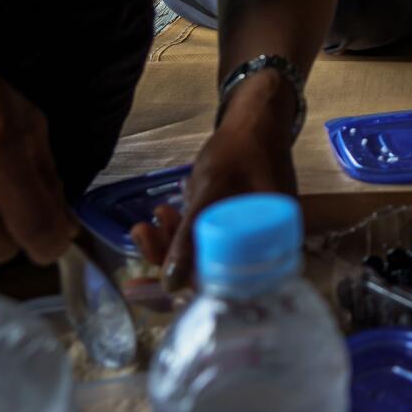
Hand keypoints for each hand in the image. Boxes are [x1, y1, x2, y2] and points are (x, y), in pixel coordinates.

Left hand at [131, 66, 298, 289]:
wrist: (257, 118)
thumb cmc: (242, 149)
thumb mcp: (212, 191)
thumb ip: (191, 237)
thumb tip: (170, 287)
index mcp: (271, 250)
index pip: (224, 290)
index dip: (180, 292)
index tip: (143, 285)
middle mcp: (264, 252)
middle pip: (210, 277)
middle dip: (168, 261)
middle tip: (140, 236)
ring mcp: (250, 240)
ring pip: (204, 260)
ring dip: (170, 245)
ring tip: (147, 221)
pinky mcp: (237, 229)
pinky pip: (206, 244)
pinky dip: (181, 234)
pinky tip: (163, 214)